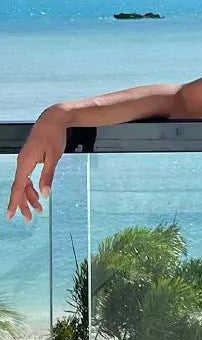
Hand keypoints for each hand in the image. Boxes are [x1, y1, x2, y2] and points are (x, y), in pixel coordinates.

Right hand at [6, 108, 66, 222]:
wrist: (52, 120)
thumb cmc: (54, 136)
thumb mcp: (54, 158)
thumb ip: (48, 176)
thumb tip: (45, 194)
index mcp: (25, 162)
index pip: (18, 187)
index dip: (14, 202)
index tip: (10, 215)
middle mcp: (21, 162)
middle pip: (19, 188)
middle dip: (23, 204)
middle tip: (28, 219)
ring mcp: (24, 161)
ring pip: (23, 183)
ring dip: (29, 197)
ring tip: (38, 210)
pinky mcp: (29, 159)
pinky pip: (27, 177)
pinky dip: (31, 187)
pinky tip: (37, 195)